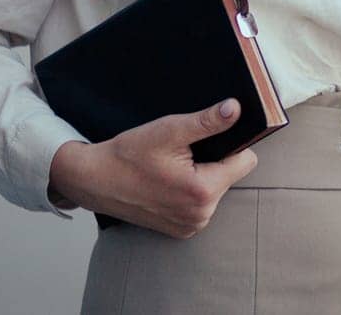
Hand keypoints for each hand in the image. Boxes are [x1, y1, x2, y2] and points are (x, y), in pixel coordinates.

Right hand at [49, 97, 259, 238]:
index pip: (246, 161)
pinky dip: (191, 191)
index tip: (211, 137)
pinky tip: (168, 182)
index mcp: (202, 192)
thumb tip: (235, 109)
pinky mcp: (182, 230)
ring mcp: (191, 226)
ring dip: (202, 176)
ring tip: (173, 167)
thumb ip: (207, 121)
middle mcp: (201, 216)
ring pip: (217, 189)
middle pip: (230, 175)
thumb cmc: (128, 155)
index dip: (232, 144)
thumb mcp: (169, 131)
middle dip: (214, 160)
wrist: (94, 180)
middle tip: (183, 153)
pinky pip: (202, 204)